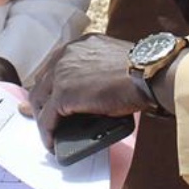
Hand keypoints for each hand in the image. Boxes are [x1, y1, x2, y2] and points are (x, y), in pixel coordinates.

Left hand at [27, 34, 152, 150]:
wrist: (148, 72)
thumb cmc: (141, 70)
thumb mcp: (112, 62)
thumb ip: (96, 70)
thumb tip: (89, 92)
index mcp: (80, 45)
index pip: (54, 65)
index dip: (49, 85)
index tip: (48, 98)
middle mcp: (66, 54)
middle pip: (42, 81)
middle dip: (41, 102)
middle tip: (44, 119)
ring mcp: (62, 72)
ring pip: (40, 100)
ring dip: (43, 119)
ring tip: (50, 133)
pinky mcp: (63, 94)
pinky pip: (47, 118)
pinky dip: (47, 133)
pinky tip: (51, 144)